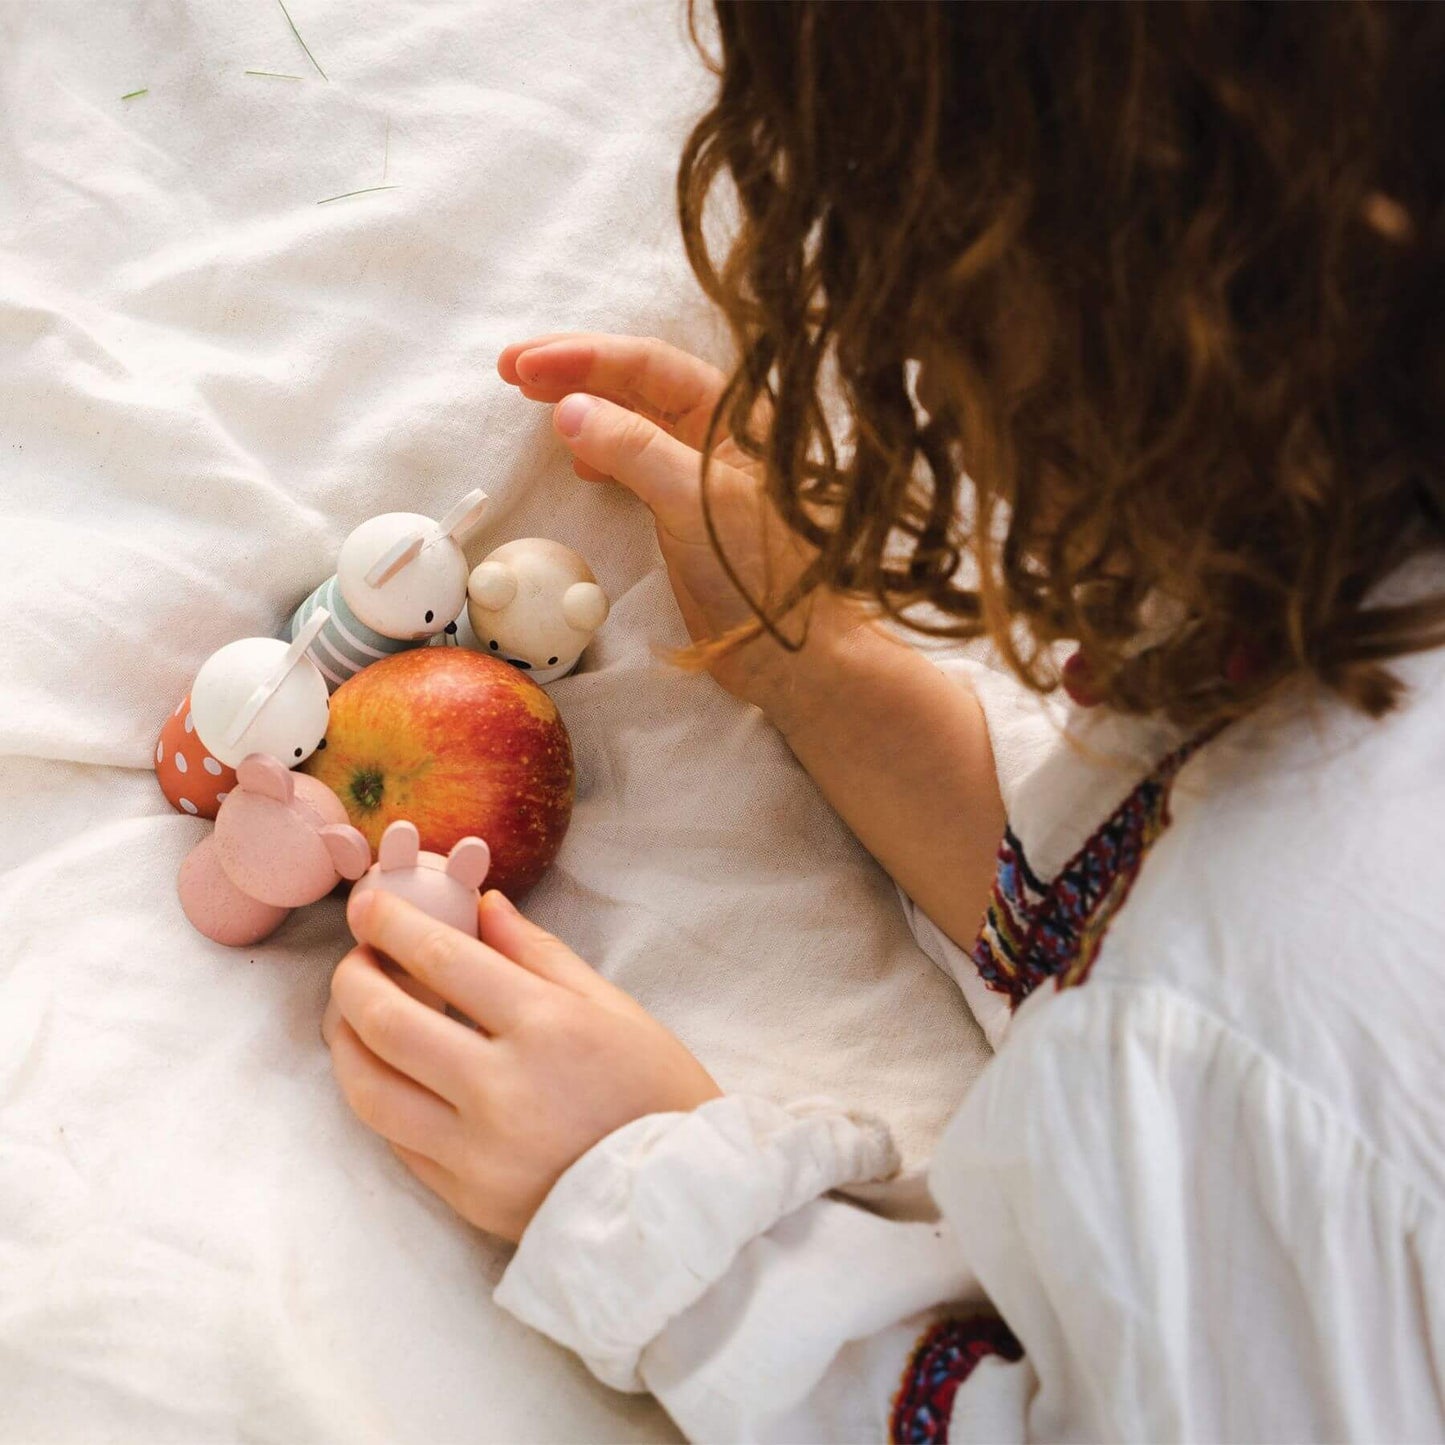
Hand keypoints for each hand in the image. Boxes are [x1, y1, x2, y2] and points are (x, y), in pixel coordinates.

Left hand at [323, 888, 720, 1242]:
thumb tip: (483, 906)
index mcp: (547, 1028)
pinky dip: (377, 1095)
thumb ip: (540, 955)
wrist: (681, 1203)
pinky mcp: (464, 1197)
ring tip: (351, 1014)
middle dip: (353, 978)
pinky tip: (383, 1068)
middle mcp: (502, 1089)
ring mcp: (476, 1151)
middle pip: (388, 1022)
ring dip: (344, 1041)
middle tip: (355, 957)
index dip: (394, 924)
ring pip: (370, 1090)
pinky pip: (394, 1140)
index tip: (367, 903)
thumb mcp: (615, 1008)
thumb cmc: (657, 1094)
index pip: (445, 960)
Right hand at [497, 333, 864, 713]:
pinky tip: (576, 458)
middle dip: (573, 371)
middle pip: (635, 383)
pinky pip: (632, 463)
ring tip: (529, 398)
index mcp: (732, 416)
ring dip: (580, 406)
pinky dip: (598, 452)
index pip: (648, 365)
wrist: (791, 652)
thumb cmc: (762, 573)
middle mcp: (716, 435)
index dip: (584, 356)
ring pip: (630, 421)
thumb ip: (634, 449)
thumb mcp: (694, 500)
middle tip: (510, 368)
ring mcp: (697, 474)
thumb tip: (569, 408)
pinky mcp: (683, 513)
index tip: (527, 362)